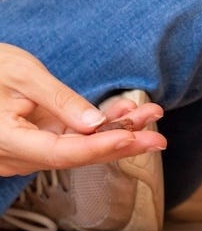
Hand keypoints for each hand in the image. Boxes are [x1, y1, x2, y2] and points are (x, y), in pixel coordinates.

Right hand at [0, 43, 166, 176]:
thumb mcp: (24, 75)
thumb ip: (60, 101)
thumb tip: (96, 124)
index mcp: (6, 141)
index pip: (62, 153)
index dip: (100, 147)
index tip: (133, 137)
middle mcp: (15, 155)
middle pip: (76, 156)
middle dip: (120, 144)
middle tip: (158, 139)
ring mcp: (24, 151)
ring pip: (77, 148)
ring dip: (115, 132)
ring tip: (150, 115)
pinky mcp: (34, 142)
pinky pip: (69, 139)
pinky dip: (98, 127)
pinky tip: (125, 112)